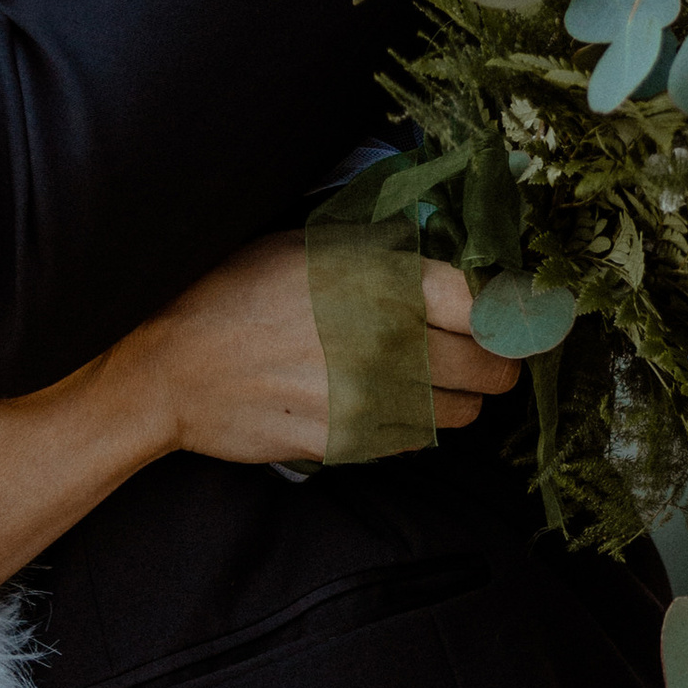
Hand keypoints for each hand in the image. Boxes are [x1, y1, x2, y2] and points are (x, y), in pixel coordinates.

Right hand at [102, 234, 518, 466]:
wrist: (168, 367)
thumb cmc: (230, 290)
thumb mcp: (305, 243)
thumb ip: (381, 249)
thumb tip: (447, 250)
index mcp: (380, 278)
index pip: (490, 303)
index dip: (514, 312)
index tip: (519, 316)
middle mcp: (386, 340)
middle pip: (492, 365)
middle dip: (497, 360)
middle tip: (485, 352)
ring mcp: (372, 399)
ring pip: (464, 412)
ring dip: (460, 397)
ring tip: (434, 379)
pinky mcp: (354, 443)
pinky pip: (417, 441)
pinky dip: (416, 425)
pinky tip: (386, 402)